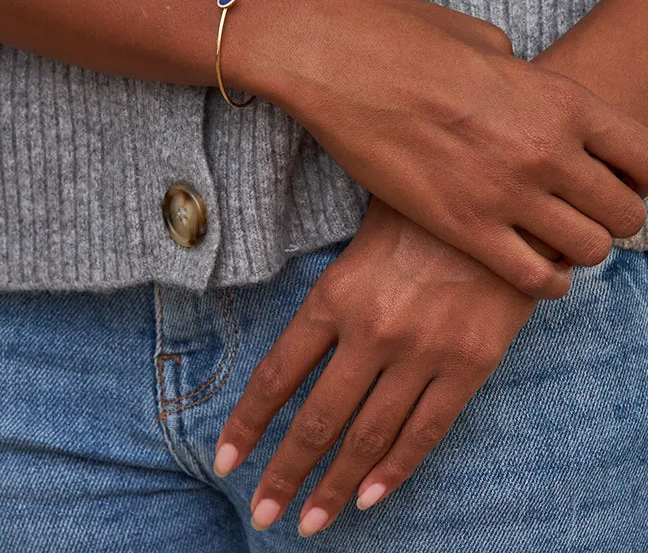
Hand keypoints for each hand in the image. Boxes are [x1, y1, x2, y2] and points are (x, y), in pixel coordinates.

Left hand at [213, 196, 539, 536]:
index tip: (226, 459)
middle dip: (284, 473)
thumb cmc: (418, 214)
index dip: (248, 422)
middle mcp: (371, 332)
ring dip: (334, 487)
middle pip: (317, 419)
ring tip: (308, 523)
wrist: (499, 203)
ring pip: (367, 437)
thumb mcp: (358, 239)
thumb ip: (329, 291)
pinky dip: (395, 471)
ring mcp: (422, 353)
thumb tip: (298, 343)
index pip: (277, 374)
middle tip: (262, 513)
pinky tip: (369, 498)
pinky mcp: (469, 365)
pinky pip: (426, 432)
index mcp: (335, 296)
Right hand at [238, 0, 647, 298]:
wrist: (338, 60)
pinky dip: (545, 282)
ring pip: (588, 251)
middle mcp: (548, 150)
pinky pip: (534, 278)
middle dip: (612, 218)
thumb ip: (524, 82)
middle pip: (625, 213)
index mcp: (562, 99)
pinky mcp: (461, 227)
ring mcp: (506, 193)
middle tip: (583, 217)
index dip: (638, 179)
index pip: (645, 158)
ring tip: (554, 244)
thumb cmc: (404, 39)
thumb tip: (527, 102)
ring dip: (578, 251)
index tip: (615, 184)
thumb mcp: (486, 43)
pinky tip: (535, 272)